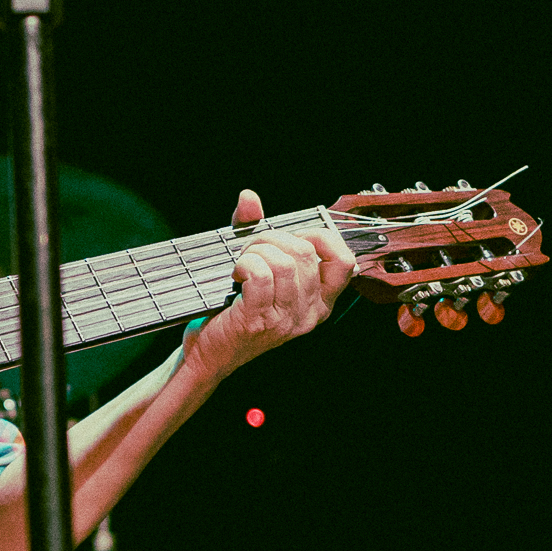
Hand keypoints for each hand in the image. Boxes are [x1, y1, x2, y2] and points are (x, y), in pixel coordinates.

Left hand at [181, 189, 355, 380]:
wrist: (207, 353)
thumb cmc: (232, 311)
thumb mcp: (254, 268)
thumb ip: (254, 230)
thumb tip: (249, 198)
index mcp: (319, 302)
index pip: (343, 261)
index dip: (319, 237)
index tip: (291, 237)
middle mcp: (309, 313)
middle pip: (305, 253)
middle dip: (271, 238)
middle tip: (249, 249)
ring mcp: (286, 319)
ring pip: (283, 262)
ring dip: (255, 250)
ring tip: (241, 262)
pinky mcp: (259, 320)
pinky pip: (260, 275)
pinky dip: (244, 264)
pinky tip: (235, 274)